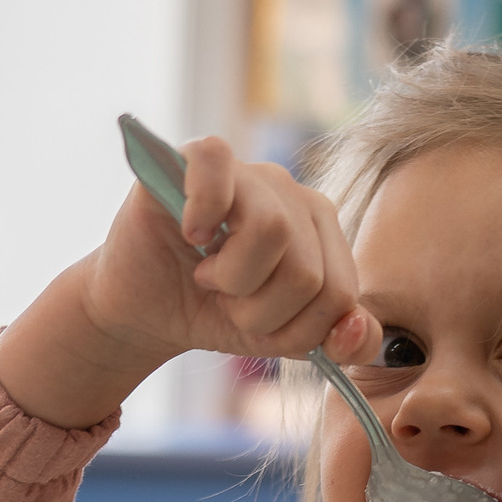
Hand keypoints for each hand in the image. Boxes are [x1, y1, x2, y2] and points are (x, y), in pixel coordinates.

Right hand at [0, 138, 382, 429]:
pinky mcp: (192, 159)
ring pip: (273, 232)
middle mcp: (290, 193)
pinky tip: (190, 233)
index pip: (339, 293)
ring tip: (207, 276)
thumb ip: (341, 342)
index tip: (256, 323)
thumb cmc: (212, 314)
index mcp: (321, 231)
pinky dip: (203, 212)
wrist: (143, 312)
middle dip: (258, 312)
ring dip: (230, 279)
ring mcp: (245, 173)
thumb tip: (358, 325)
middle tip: (224, 301)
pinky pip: (219, 171)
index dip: (293, 329)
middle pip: (306, 270)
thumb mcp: (284, 338)